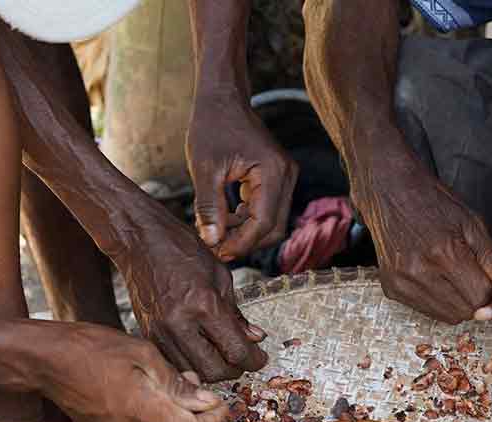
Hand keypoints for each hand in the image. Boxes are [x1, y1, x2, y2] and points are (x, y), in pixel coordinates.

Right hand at [35, 322, 234, 421]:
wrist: (44, 359)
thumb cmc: (90, 348)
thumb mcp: (142, 354)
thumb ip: (176, 383)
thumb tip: (206, 401)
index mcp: (142, 411)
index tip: (220, 403)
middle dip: (200, 418)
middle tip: (202, 388)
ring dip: (180, 417)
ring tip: (177, 383)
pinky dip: (159, 417)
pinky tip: (153, 391)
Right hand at [115, 207, 267, 382]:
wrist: (140, 242)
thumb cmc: (180, 250)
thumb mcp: (220, 276)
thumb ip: (236, 313)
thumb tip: (254, 337)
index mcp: (203, 304)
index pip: (236, 350)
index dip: (254, 359)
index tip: (259, 357)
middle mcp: (179, 323)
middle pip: (215, 370)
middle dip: (234, 368)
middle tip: (242, 357)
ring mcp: (160, 332)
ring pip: (193, 372)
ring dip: (212, 369)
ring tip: (220, 354)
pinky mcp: (148, 334)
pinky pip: (175, 362)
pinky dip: (191, 362)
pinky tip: (199, 349)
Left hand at [187, 98, 298, 260]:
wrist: (222, 99)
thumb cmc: (211, 127)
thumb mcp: (204, 169)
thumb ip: (209, 207)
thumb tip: (212, 242)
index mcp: (273, 171)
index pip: (264, 223)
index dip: (241, 243)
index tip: (215, 251)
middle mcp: (286, 175)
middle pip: (273, 228)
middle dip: (244, 242)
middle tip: (213, 247)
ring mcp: (284, 177)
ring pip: (271, 222)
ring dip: (244, 233)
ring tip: (214, 233)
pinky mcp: (276, 178)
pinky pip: (267, 210)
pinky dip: (246, 221)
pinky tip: (223, 219)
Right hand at [354, 159, 491, 322]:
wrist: (390, 195)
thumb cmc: (432, 203)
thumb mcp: (472, 223)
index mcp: (445, 253)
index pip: (483, 295)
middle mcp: (420, 272)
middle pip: (465, 310)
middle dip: (477, 300)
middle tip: (477, 280)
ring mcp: (403, 282)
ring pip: (446, 315)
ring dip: (458, 303)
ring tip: (456, 278)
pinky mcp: (391, 288)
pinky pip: (424, 310)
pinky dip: (437, 301)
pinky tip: (436, 279)